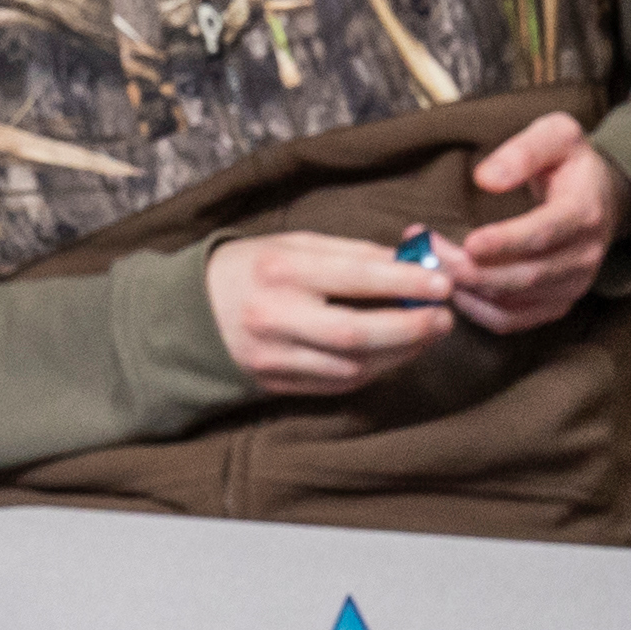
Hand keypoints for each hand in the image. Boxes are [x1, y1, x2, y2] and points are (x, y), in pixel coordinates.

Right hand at [206, 232, 472, 395]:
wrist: (186, 314)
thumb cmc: (251, 268)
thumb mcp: (295, 244)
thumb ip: (352, 254)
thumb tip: (410, 263)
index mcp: (281, 270)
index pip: (355, 278)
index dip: (405, 283)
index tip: (442, 283)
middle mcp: (275, 317)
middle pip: (356, 333)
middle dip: (410, 328)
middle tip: (444, 318)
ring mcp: (273, 357)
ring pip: (351, 367)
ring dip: (399, 354)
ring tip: (428, 334)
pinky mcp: (275, 385)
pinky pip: (337, 386)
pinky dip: (373, 371)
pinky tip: (395, 354)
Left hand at [432, 115, 630, 335]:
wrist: (602, 196)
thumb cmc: (570, 162)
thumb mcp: (555, 134)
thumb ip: (522, 151)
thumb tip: (485, 179)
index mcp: (585, 211)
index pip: (543, 234)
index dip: (506, 242)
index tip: (469, 242)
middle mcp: (585, 255)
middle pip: (525, 275)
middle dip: (473, 269)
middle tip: (432, 253)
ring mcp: (573, 284)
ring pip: (515, 302)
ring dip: (469, 289)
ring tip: (433, 267)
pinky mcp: (558, 303)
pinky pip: (514, 321)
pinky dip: (479, 312)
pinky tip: (455, 290)